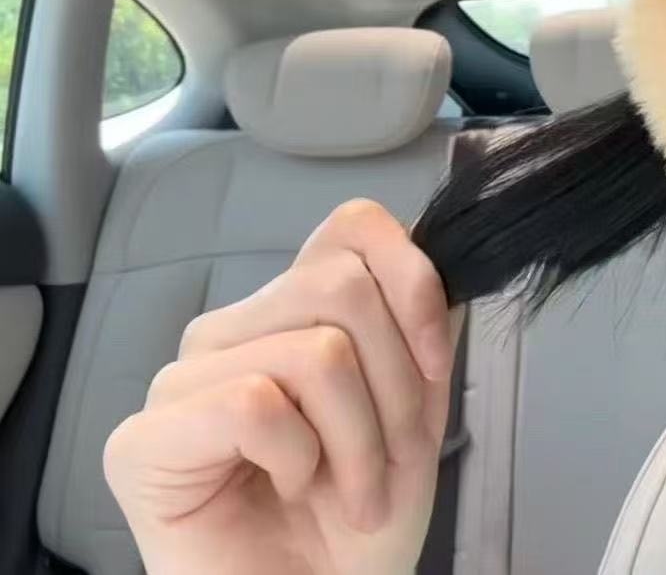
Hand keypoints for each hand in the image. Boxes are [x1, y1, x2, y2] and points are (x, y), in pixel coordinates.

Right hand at [104, 200, 460, 574]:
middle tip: (393, 458)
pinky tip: (289, 491)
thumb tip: (446, 258)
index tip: (434, 360)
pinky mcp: (142, 439)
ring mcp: (181, 379)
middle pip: (341, 286)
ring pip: (315, 350)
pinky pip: (255, 404)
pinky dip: (300, 460)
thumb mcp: (419, 404)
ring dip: (362, 441)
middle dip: (397, 387)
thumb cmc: (364, 517)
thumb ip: (425, 325)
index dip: (411, 280)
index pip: (350, 225)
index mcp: (290, 309)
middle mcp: (231, 329)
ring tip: (356, 492)